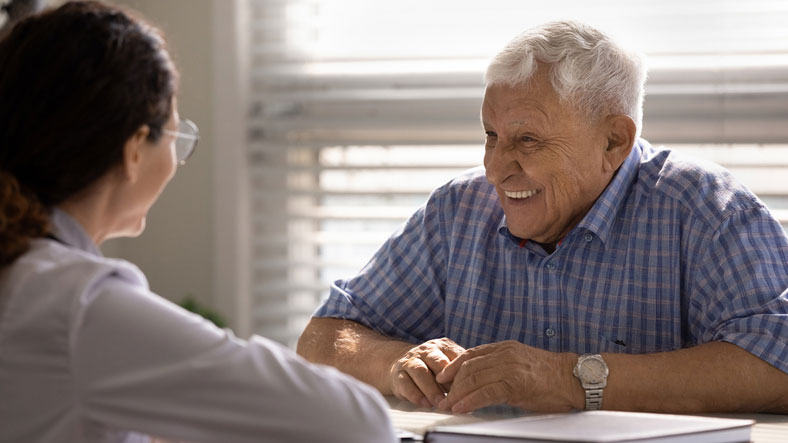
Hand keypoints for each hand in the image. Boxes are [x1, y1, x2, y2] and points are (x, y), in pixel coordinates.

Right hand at [388, 337, 465, 407]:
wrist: (401, 363)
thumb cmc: (431, 366)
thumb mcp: (447, 361)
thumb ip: (459, 369)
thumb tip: (478, 384)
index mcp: (441, 346)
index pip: (453, 355)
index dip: (460, 370)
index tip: (467, 383)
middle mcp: (424, 351)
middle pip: (435, 360)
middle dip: (444, 378)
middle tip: (453, 394)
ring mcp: (410, 362)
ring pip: (419, 372)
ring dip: (430, 389)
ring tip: (439, 403)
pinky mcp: (398, 376)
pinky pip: (405, 384)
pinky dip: (415, 395)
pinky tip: (424, 403)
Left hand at [435, 340, 578, 412]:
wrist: (573, 379)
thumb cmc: (549, 375)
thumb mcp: (520, 362)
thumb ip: (501, 364)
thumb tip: (481, 377)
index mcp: (504, 347)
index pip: (470, 354)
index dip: (452, 367)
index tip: (442, 378)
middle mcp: (504, 354)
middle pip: (468, 367)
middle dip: (451, 384)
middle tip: (442, 397)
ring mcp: (509, 368)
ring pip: (473, 379)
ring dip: (457, 394)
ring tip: (448, 406)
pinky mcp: (515, 384)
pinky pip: (485, 393)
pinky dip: (470, 401)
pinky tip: (462, 408)